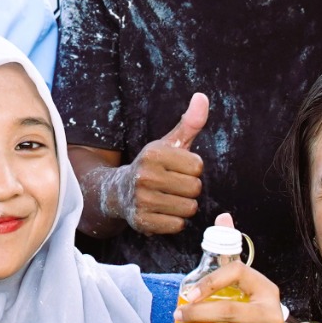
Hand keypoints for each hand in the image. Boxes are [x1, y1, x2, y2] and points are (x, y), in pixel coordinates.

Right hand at [109, 92, 207, 234]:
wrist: (119, 191)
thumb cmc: (153, 166)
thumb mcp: (170, 143)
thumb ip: (190, 122)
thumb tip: (202, 97)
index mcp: (153, 154)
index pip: (197, 166)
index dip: (192, 168)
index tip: (178, 168)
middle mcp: (144, 176)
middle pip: (195, 188)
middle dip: (190, 188)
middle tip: (173, 185)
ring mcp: (141, 200)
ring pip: (188, 208)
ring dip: (184, 206)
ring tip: (169, 198)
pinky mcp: (141, 221)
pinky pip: (177, 225)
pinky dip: (175, 221)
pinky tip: (163, 212)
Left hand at [169, 217, 288, 322]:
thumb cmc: (251, 314)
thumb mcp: (245, 284)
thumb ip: (231, 251)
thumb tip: (224, 216)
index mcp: (266, 289)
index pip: (237, 273)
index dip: (209, 281)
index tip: (186, 293)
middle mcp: (272, 313)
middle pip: (227, 312)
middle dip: (194, 315)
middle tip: (176, 316)